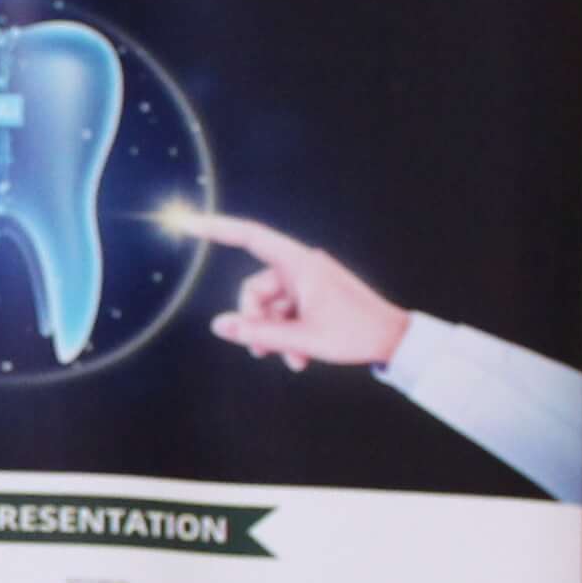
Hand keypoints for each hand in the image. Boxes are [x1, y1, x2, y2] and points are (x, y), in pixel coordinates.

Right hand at [199, 220, 414, 371]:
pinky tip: (301, 356)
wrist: (394, 340)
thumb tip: (220, 326)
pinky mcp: (314, 295)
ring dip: (275, 335)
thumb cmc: (356, 333)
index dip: (216, 228)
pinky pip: (286, 312)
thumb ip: (258, 333)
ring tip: (293, 359)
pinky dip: (288, 333)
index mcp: (300, 264)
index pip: (250, 237)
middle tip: (266, 352)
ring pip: (270, 307)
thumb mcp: (302, 338)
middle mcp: (301, 267)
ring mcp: (308, 282)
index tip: (187, 223)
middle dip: (257, 322)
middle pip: (255, 289)